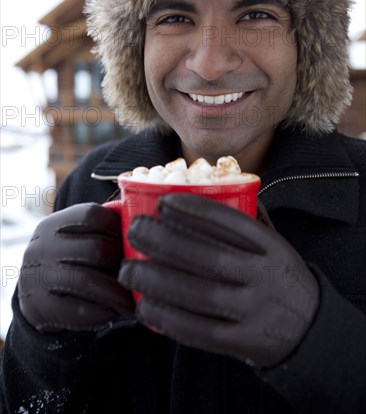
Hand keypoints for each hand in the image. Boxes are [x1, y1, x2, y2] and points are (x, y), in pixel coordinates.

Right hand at [18, 203, 132, 332]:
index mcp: (53, 224)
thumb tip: (141, 216)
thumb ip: (103, 227)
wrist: (32, 300)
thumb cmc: (69, 263)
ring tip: (132, 300)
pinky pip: (77, 310)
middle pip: (95, 248)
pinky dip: (101, 312)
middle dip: (122, 264)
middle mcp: (41, 246)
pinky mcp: (38, 307)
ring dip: (115, 293)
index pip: (92, 215)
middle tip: (140, 275)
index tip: (135, 244)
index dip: (119, 228)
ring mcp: (37, 276)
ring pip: (87, 280)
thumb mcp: (76, 239)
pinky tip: (113, 313)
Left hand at [119, 194, 318, 367]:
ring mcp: (255, 312)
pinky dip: (168, 317)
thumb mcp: (277, 246)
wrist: (311, 332)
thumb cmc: (281, 279)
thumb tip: (214, 188)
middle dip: (165, 241)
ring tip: (128, 269)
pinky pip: (199, 329)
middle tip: (135, 230)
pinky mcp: (241, 342)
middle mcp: (265, 277)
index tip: (163, 201)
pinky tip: (145, 305)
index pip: (232, 223)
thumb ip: (251, 222)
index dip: (195, 210)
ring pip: (199, 293)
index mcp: (273, 249)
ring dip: (157, 280)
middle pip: (210, 256)